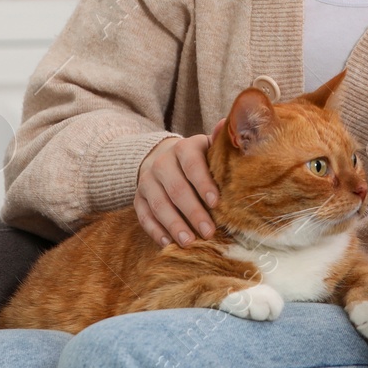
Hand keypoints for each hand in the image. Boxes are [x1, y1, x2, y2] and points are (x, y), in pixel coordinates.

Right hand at [135, 118, 226, 246]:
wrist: (164, 159)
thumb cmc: (198, 159)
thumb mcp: (209, 148)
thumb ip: (219, 142)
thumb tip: (228, 124)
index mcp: (184, 148)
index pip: (192, 164)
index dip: (203, 183)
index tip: (216, 202)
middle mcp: (162, 163)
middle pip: (176, 188)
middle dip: (193, 211)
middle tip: (209, 232)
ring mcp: (147, 181)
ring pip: (159, 204)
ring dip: (174, 224)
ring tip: (189, 242)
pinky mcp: (138, 198)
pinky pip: (143, 216)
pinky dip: (155, 230)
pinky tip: (168, 243)